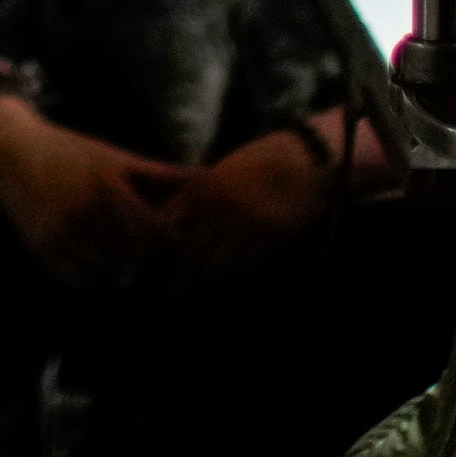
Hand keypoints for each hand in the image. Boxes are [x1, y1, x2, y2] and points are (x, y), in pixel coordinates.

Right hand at [0, 98, 190, 287]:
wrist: (14, 155)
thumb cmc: (73, 154)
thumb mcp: (115, 158)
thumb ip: (160, 175)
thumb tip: (205, 178)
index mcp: (106, 184)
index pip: (151, 228)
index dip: (168, 238)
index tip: (176, 238)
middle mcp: (82, 211)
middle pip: (132, 253)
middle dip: (147, 255)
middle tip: (156, 253)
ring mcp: (61, 233)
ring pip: (109, 271)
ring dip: (124, 270)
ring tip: (132, 260)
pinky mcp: (43, 249)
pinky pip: (82, 281)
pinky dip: (98, 279)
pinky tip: (104, 265)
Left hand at [157, 127, 336, 283]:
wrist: (303, 157)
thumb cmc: (259, 163)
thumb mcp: (221, 173)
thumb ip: (197, 199)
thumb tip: (174, 228)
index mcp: (203, 189)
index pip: (170, 227)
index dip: (160, 249)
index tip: (152, 269)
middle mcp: (221, 208)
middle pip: (193, 258)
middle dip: (184, 282)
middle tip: (178, 299)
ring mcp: (247, 223)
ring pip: (220, 268)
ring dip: (215, 278)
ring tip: (210, 286)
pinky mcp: (272, 235)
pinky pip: (248, 265)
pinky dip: (241, 271)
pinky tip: (239, 271)